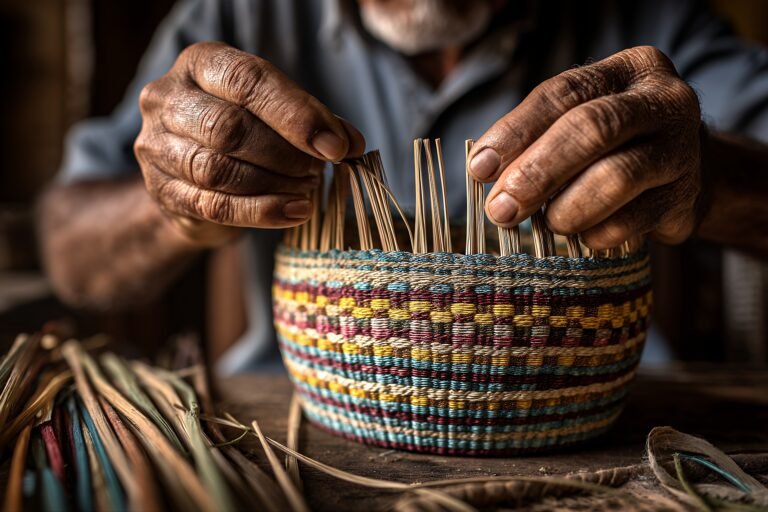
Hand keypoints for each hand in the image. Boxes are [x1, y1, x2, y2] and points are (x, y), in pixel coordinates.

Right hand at [135, 41, 364, 243]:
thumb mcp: (275, 113)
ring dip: (275, 184)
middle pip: (228, 127)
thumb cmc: (243, 131)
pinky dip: (262, 212)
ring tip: (308, 190)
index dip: (296, 114)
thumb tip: (352, 145)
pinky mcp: (163, 191)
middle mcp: (168, 98)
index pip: (247, 81)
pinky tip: (294, 212)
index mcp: (201, 64)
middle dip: (285, 153)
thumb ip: (314, 122)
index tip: (336, 145)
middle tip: (319, 170)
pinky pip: (214, 206)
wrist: (193, 174)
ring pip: (219, 170)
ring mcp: (157, 146)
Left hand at [468, 46, 702, 249]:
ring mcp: (682, 150)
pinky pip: (632, 222)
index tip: (480, 168)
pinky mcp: (686, 198)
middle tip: (501, 207)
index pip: (564, 93)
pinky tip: (582, 235)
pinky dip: (596, 233)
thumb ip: (537, 135)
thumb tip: (484, 169)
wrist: (685, 172)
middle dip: (537, 172)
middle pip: (592, 129)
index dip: (516, 131)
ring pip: (616, 177)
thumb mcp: (580, 119)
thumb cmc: (613, 142)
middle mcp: (664, 101)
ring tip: (546, 223)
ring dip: (566, 208)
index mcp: (629, 70)